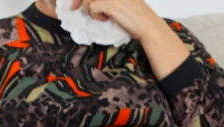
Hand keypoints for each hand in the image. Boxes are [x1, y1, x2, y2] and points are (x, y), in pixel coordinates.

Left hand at [72, 0, 189, 79]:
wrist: (149, 27)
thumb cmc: (138, 19)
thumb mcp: (125, 4)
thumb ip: (111, 1)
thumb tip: (92, 3)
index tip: (77, 3)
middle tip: (74, 8)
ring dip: (89, 9)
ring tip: (99, 16)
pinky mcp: (112, 4)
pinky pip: (93, 7)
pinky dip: (95, 14)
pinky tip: (104, 20)